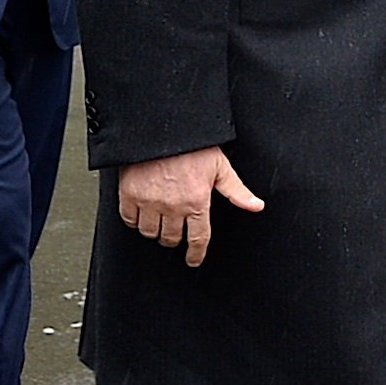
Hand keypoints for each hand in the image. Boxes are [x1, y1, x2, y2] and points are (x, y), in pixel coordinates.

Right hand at [115, 145, 262, 265]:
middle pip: (172, 238)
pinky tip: (140, 214)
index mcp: (196, 201)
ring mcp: (149, 201)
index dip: (196, 254)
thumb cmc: (190, 143)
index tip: (193, 260)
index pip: (199, 239)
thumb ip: (237, 190)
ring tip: (158, 222)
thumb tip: (256, 205)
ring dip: (155, 231)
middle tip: (175, 234)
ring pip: (150, 233)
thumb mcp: (219, 165)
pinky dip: (134, 221)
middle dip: (175, 240)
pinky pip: (129, 220)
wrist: (160, 124)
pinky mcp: (129, 195)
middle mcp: (173, 205)